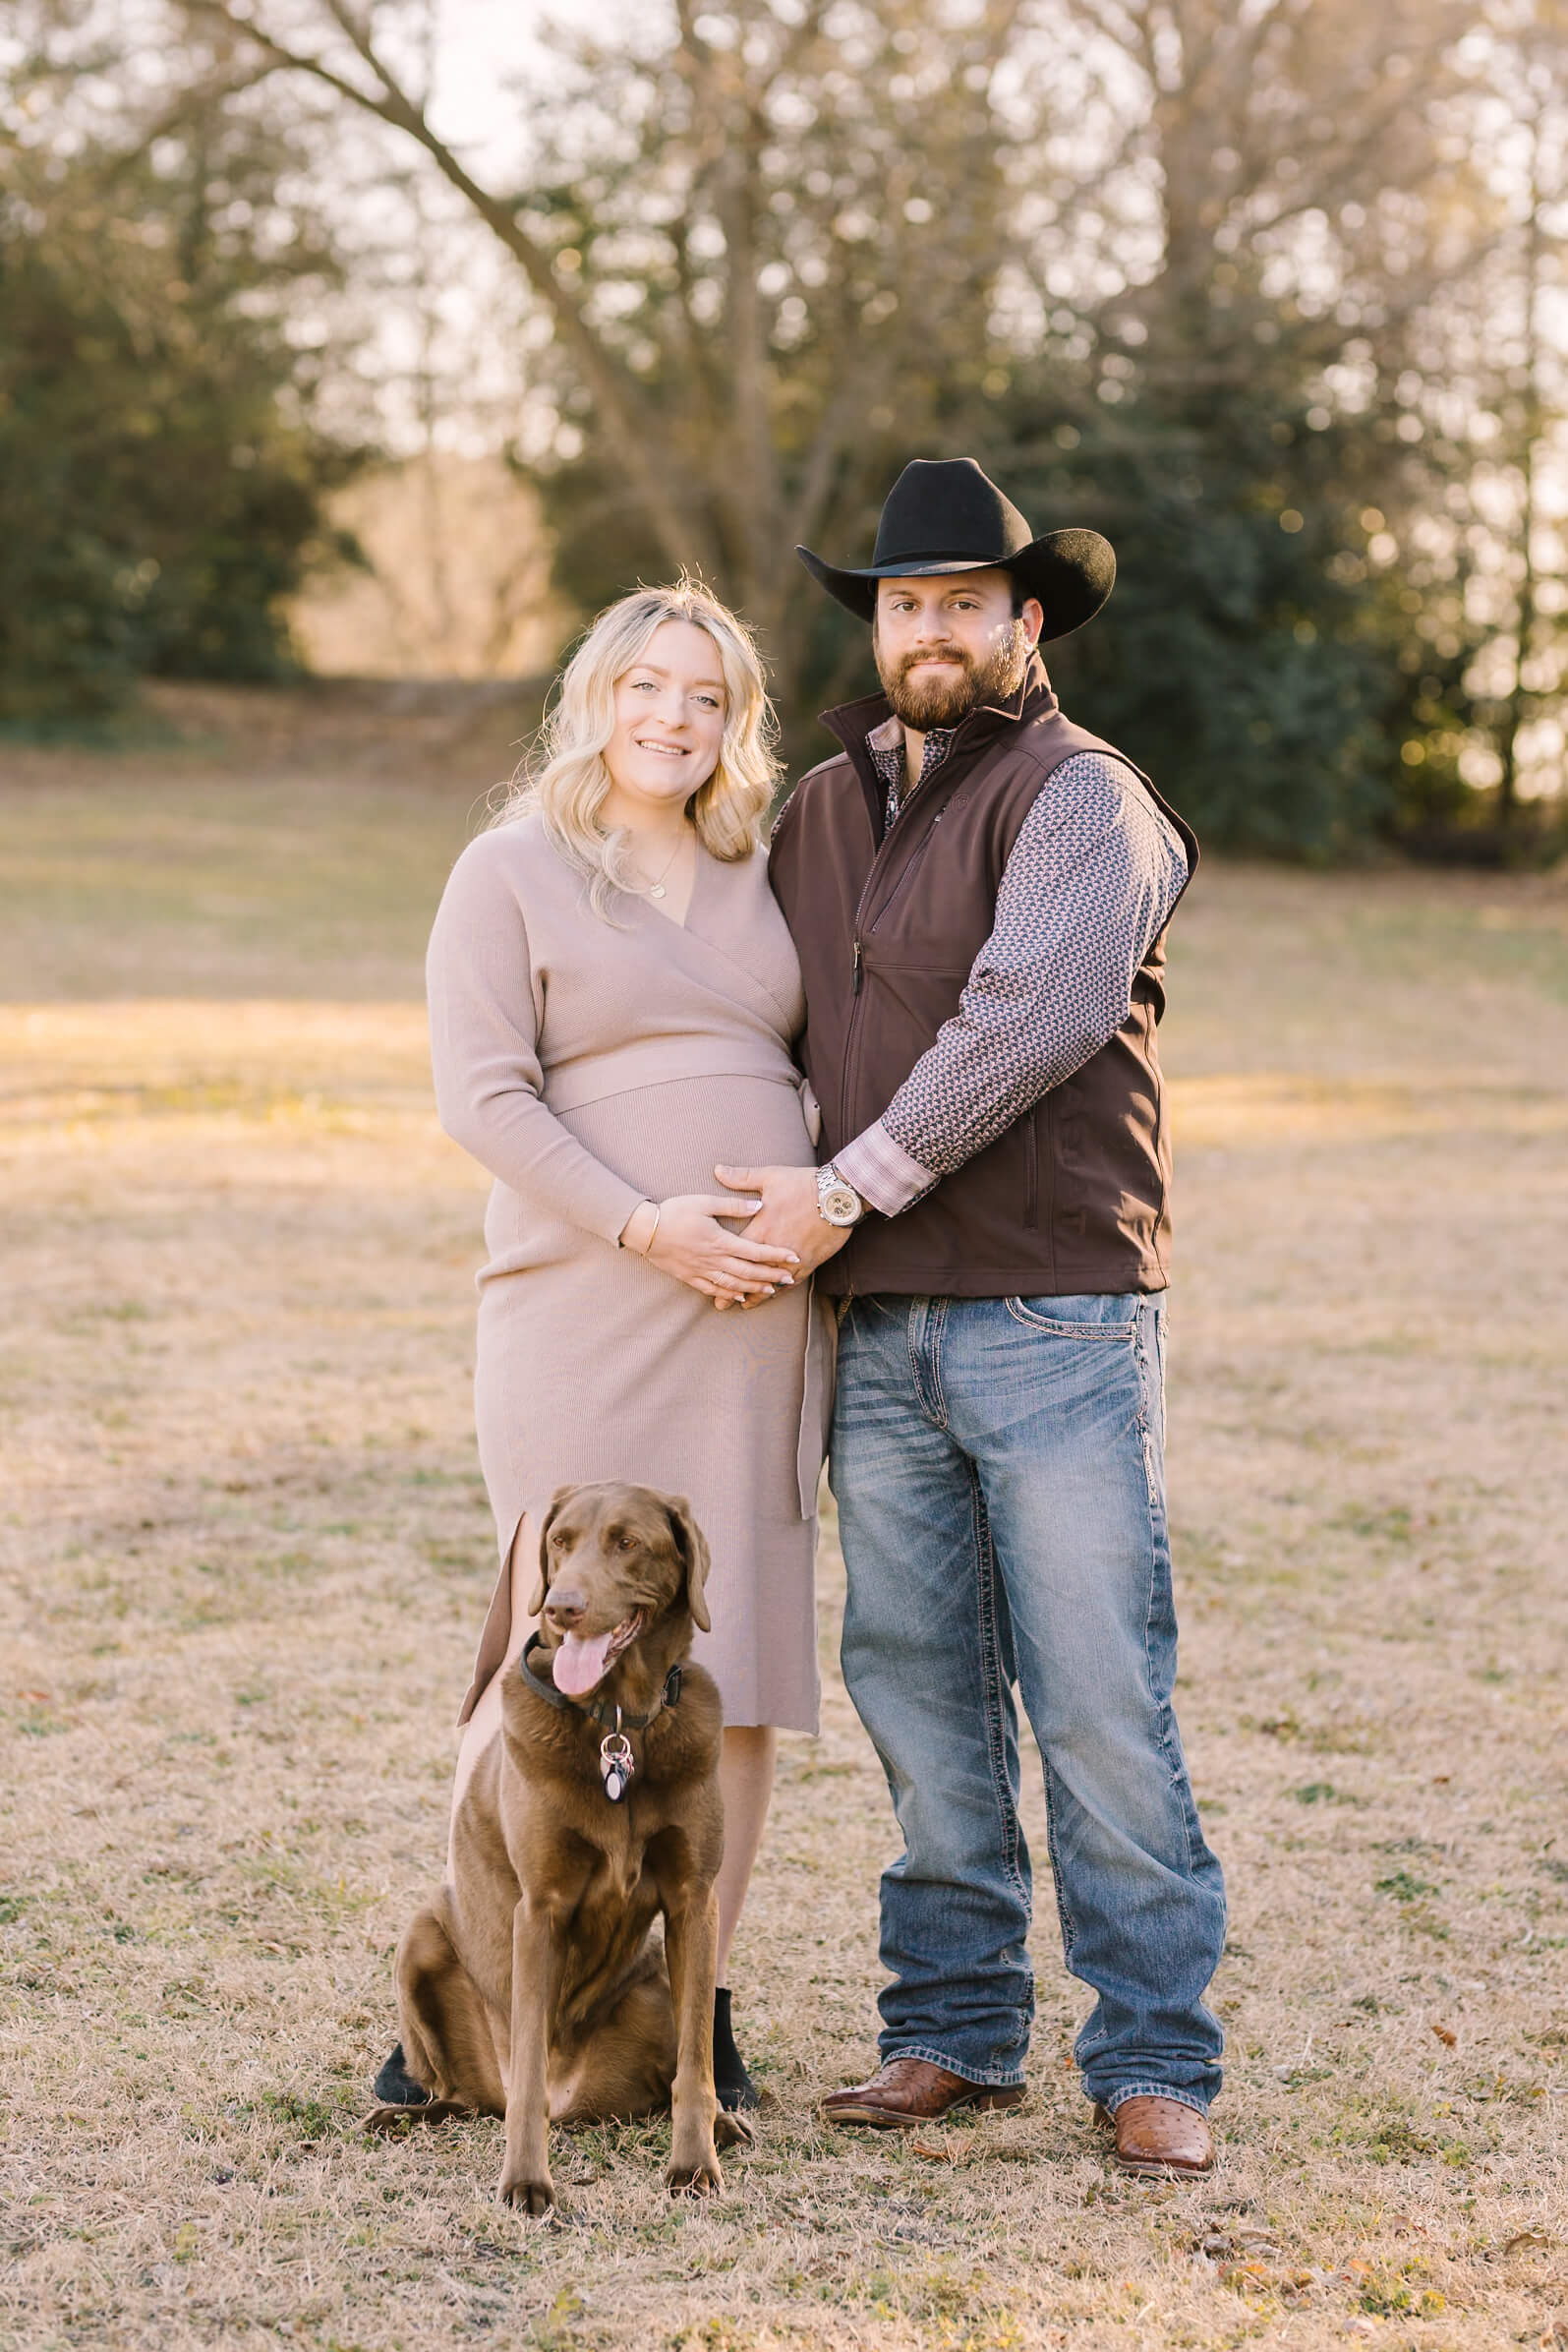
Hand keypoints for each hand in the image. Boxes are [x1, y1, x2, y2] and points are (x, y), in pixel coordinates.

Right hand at [634, 1192, 800, 1303]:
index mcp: (720, 1240)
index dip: (776, 1255)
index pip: (755, 1251)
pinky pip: (714, 1290)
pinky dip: (730, 1295)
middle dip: (771, 1277)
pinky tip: (741, 1297)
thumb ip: (733, 1205)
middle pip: (749, 1272)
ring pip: (734, 1284)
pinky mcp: (690, 1277)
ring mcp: (702, 1271)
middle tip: (789, 1279)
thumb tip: (759, 1206)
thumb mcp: (704, 1202)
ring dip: (754, 1289)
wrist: (645, 1230)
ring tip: (771, 1291)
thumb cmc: (674, 1212)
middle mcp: (714, 1259)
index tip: (794, 1257)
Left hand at [710, 1165, 850, 1308]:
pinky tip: (774, 1294)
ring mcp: (792, 1258)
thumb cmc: (803, 1185)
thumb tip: (717, 1170)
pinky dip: (780, 1290)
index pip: (735, 1254)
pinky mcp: (809, 1261)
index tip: (708, 1280)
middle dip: (734, 1291)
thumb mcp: (770, 1177)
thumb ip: (741, 1178)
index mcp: (761, 1229)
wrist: (838, 1196)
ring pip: (770, 1283)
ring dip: (757, 1295)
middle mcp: (774, 1248)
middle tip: (720, 1305)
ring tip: (744, 1305)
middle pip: (749, 1275)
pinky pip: (792, 1281)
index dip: (721, 1268)